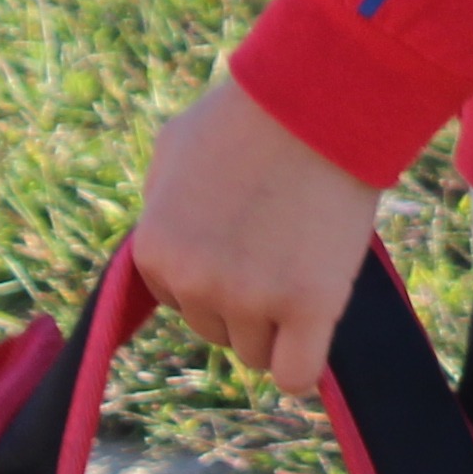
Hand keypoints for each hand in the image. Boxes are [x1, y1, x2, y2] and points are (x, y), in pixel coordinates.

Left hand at [132, 66, 383, 399]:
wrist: (318, 98)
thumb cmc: (249, 112)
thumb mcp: (173, 150)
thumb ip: (159, 206)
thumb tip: (163, 250)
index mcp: (154, 249)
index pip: (177, 298)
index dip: (215, 270)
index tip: (246, 234)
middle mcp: (194, 283)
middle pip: (215, 330)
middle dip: (244, 298)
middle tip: (279, 241)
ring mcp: (251, 298)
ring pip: (256, 353)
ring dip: (278, 322)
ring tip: (304, 260)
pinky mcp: (310, 307)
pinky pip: (295, 376)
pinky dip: (302, 363)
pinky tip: (314, 332)